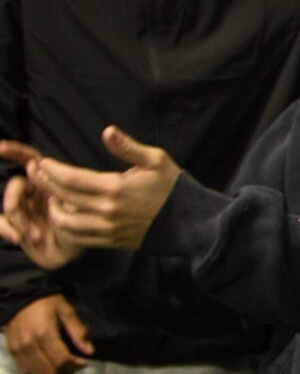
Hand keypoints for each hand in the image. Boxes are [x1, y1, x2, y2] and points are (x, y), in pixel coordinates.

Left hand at [0, 126, 180, 250]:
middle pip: (63, 198)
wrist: (189, 222)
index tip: (42, 163)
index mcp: (116, 188)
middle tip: (37, 174)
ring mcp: (108, 229)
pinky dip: (65, 227)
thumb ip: (128, 147)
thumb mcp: (155, 160)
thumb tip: (107, 131)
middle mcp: (108, 211)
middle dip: (45, 184)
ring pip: (65, 222)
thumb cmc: (173, 187)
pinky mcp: (110, 241)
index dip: (52, 170)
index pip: (72, 179)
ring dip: (53, 209)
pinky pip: (78, 238)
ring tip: (51, 197)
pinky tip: (65, 215)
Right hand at [4, 295, 94, 373]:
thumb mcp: (66, 311)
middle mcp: (30, 345)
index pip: (62, 360)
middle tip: (74, 364)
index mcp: (44, 333)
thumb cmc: (46, 302)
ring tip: (62, 364)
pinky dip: (39, 371)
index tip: (84, 362)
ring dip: (54, 373)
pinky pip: (26, 370)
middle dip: (66, 371)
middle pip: (51, 371)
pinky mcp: (12, 351)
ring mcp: (19, 350)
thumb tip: (90, 351)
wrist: (20, 297)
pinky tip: (47, 363)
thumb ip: (78, 331)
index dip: (76, 365)